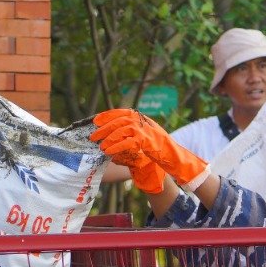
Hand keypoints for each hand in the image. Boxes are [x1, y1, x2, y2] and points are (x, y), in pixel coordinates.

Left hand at [91, 109, 209, 186]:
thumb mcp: (143, 134)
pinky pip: (126, 142)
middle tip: (93, 137)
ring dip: (108, 139)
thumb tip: (111, 132)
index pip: (120, 112)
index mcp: (140, 117)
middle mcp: (141, 120)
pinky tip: (109, 152)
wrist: (172, 155)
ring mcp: (143, 129)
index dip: (106, 116)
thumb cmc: (157, 147)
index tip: (95, 121)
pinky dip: (116, 147)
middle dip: (104, 129)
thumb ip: (131, 130)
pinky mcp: (145, 140)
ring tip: (101, 147)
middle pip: (118, 121)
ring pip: (120, 131)